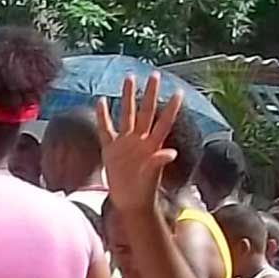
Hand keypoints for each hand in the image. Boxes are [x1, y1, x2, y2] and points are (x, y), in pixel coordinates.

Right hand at [92, 73, 183, 205]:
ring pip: (127, 115)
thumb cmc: (143, 191)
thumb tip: (171, 153)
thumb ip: (158, 162)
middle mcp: (140, 140)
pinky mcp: (111, 148)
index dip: (171, 108)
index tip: (178, 92)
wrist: (128, 202)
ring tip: (129, 79)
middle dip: (150, 94)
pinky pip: (105, 128)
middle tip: (154, 75)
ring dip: (127, 97)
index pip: (163, 122)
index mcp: (152, 146)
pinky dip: (103, 116)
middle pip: (145, 112)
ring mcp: (125, 143)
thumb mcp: (151, 177)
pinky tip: (101, 101)